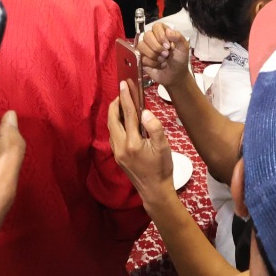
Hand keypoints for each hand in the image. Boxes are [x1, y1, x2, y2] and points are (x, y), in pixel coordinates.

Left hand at [105, 77, 174, 200]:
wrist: (155, 190)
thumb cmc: (162, 168)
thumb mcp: (163, 147)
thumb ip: (154, 127)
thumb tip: (145, 112)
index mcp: (132, 143)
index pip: (128, 115)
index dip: (126, 97)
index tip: (125, 84)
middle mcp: (121, 147)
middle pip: (113, 119)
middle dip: (116, 103)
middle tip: (122, 91)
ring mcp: (118, 152)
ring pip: (111, 127)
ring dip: (115, 113)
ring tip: (123, 102)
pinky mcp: (118, 156)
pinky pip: (113, 135)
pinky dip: (116, 123)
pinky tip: (123, 120)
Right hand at [136, 23, 191, 90]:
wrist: (175, 76)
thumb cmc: (180, 60)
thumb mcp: (183, 48)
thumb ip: (178, 37)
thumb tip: (168, 30)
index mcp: (163, 33)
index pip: (156, 26)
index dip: (160, 35)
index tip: (168, 45)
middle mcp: (153, 38)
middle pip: (147, 35)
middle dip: (157, 47)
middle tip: (166, 54)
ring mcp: (146, 48)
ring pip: (142, 46)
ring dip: (154, 55)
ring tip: (162, 60)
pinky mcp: (142, 58)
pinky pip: (142, 57)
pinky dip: (152, 63)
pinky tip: (158, 65)